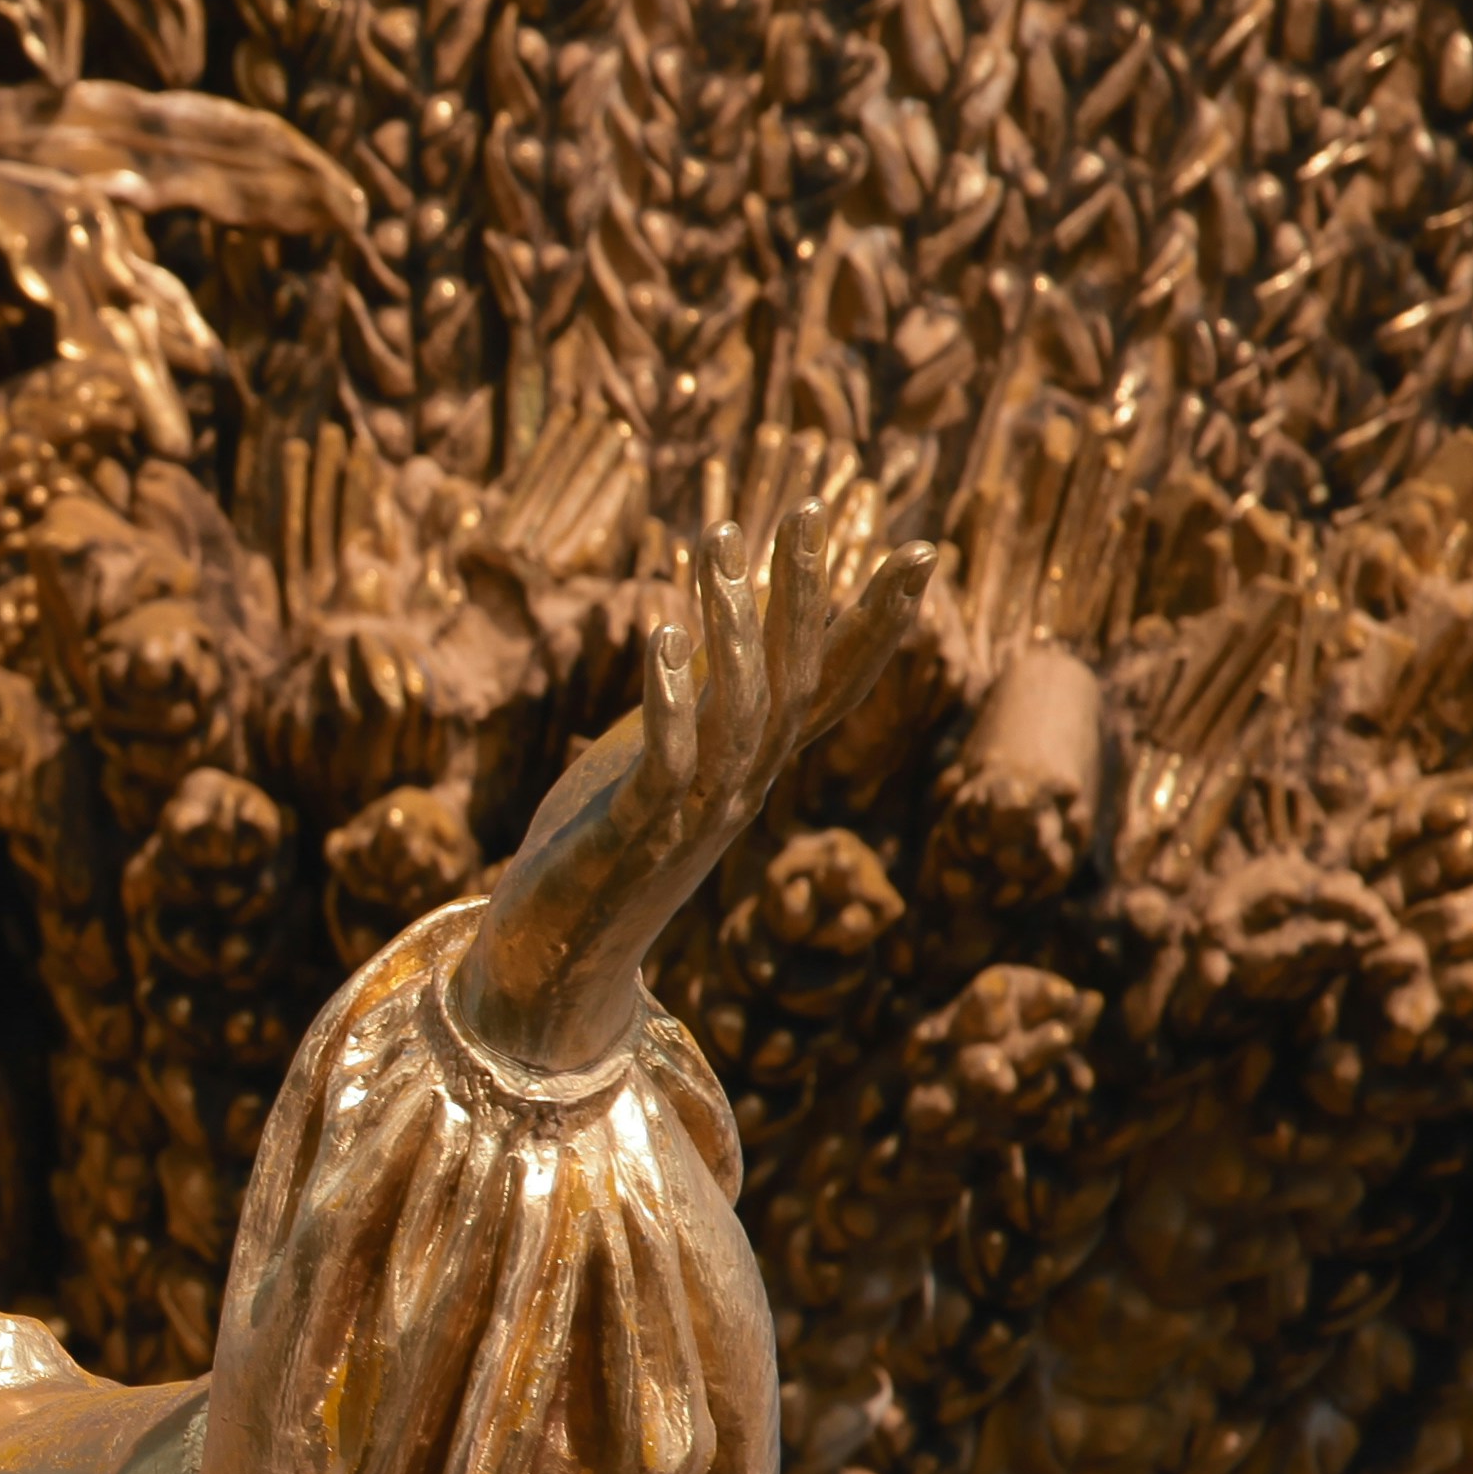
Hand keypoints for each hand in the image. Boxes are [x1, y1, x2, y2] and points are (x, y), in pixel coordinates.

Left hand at [454, 486, 934, 1075]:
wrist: (552, 964)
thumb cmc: (605, 848)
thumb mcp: (664, 759)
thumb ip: (706, 703)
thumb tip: (727, 626)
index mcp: (755, 767)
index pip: (836, 684)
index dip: (878, 621)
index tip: (920, 551)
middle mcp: (743, 788)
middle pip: (796, 681)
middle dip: (805, 593)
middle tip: (808, 509)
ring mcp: (696, 814)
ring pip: (739, 713)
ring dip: (733, 626)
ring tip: (720, 543)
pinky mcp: (636, 836)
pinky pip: (668, 762)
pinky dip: (672, 700)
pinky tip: (665, 634)